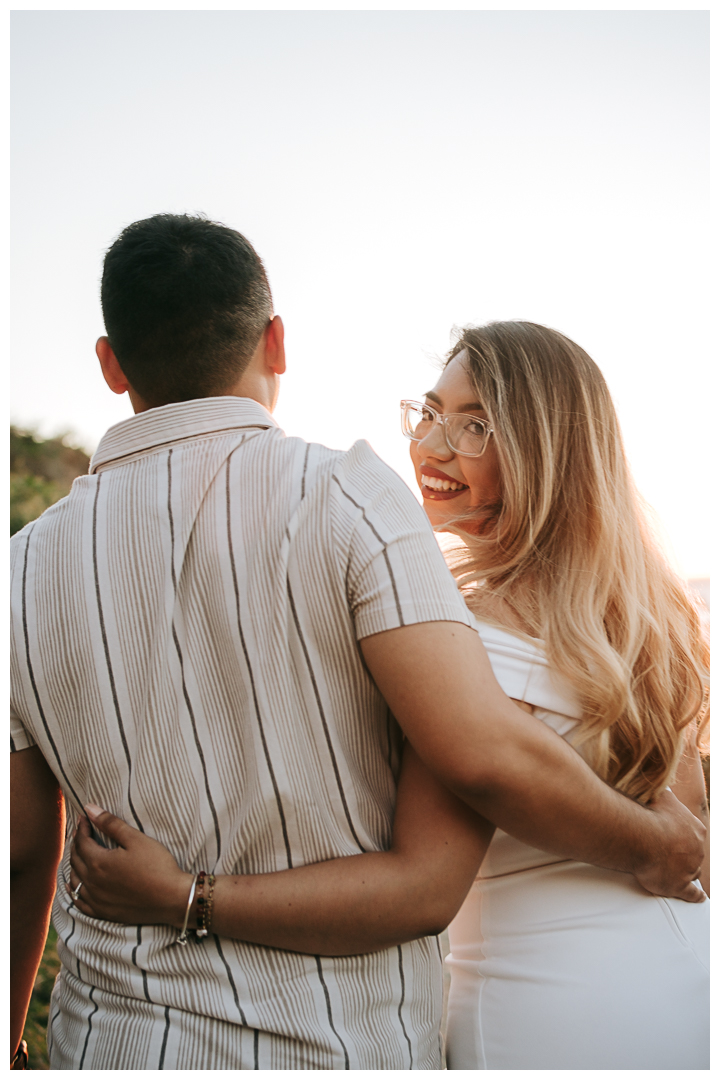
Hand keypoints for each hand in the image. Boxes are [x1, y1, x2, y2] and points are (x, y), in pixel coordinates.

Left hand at [68, 804, 192, 925]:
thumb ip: (111, 824)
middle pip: (76, 859)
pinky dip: (73, 891)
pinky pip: (80, 902)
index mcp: (99, 862)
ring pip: (75, 880)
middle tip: (80, 832)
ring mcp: (96, 900)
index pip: (82, 841)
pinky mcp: (103, 912)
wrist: (171, 898)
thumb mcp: (136, 839)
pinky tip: (72, 885)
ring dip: (74, 864)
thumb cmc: (157, 866)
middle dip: (77, 843)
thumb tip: (89, 809)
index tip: (84, 817)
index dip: (82, 828)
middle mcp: (92, 882)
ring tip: (78, 853)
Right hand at [633, 789, 706, 902]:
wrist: (642, 834)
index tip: (677, 839)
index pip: (695, 835)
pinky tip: (698, 898)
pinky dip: (695, 896)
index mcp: (696, 829)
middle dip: (684, 855)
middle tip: (670, 854)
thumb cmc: (650, 813)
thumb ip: (667, 796)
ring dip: (685, 872)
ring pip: (692, 872)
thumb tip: (664, 788)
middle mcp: (697, 849)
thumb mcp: (662, 796)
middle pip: (694, 855)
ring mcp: (690, 868)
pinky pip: (692, 893)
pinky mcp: (680, 885)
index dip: (685, 838)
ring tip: (674, 872)